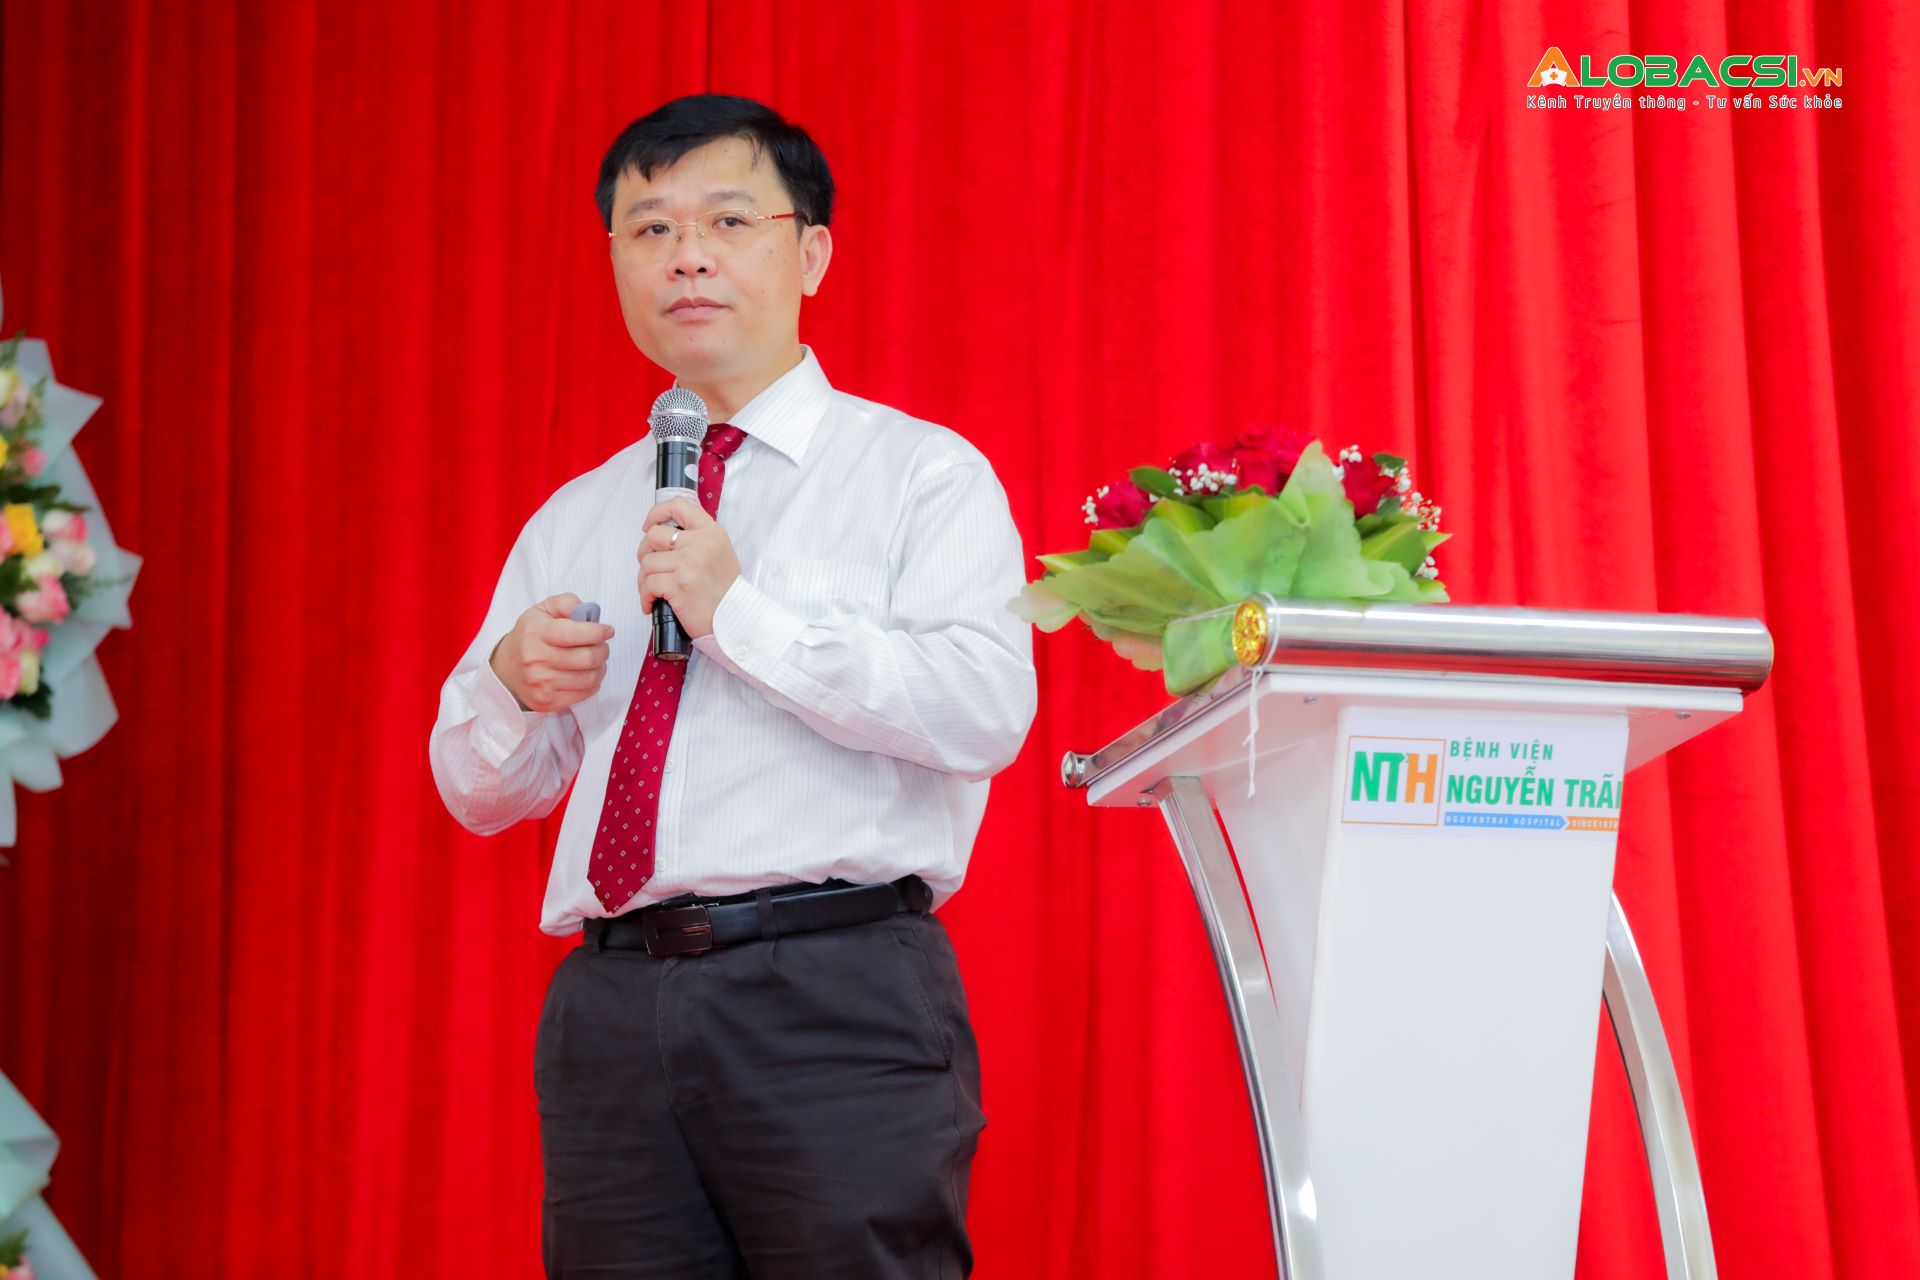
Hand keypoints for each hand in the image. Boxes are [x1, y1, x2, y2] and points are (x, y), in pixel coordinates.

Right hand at [490, 593, 615, 712]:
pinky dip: (593, 683)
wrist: (506, 669)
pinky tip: (587, 673)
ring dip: (600, 667)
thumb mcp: (542, 611)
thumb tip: (586, 610)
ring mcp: (541, 683)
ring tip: (596, 660)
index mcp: (535, 632)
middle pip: (586, 658)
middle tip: (602, 646)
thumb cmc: (529, 637)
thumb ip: (566, 603)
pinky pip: (584, 693)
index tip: (607, 630)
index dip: (597, 632)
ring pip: (589, 678)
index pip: (573, 634)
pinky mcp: (547, 701)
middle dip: (603, 650)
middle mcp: (536, 659)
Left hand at [638, 497, 739, 638]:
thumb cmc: (726, 592)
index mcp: (711, 533)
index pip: (678, 506)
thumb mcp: (720, 553)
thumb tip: (666, 534)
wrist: (736, 619)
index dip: (657, 513)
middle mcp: (700, 544)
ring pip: (647, 562)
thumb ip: (697, 539)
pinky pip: (648, 584)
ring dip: (644, 579)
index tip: (650, 524)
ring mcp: (689, 564)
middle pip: (653, 536)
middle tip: (651, 566)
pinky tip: (652, 603)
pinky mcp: (679, 585)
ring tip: (653, 590)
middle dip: (645, 552)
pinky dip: (645, 596)